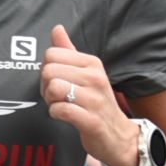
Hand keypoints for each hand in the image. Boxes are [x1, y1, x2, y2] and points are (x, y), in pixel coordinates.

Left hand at [41, 27, 138, 165]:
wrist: (119, 136)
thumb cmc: (97, 103)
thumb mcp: (86, 74)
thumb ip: (69, 52)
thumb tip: (57, 29)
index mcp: (92, 63)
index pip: (52, 54)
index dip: (46, 70)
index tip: (56, 81)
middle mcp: (95, 78)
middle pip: (49, 71)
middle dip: (45, 86)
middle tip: (56, 97)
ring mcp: (95, 99)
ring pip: (54, 88)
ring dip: (50, 100)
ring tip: (60, 105)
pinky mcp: (92, 121)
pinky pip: (61, 110)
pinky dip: (56, 113)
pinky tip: (64, 116)